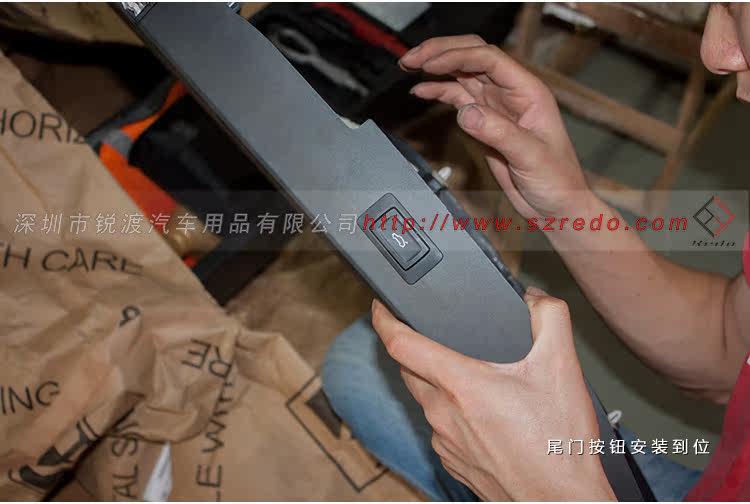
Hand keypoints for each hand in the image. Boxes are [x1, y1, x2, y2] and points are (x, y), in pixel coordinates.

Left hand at [371, 289, 614, 500]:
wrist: (562, 501)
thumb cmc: (558, 445)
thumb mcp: (563, 367)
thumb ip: (549, 318)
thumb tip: (533, 298)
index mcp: (460, 384)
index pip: (400, 344)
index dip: (384, 319)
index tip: (379, 308)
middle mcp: (443, 413)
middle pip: (408, 370)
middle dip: (412, 348)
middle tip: (431, 336)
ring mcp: (444, 441)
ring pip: (426, 400)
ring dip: (436, 383)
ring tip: (470, 376)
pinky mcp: (452, 461)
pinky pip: (440, 428)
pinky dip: (450, 413)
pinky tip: (482, 414)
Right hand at [400, 35, 594, 218]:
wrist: (556, 206)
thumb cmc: (558, 180)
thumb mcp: (531, 156)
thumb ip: (499, 133)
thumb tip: (465, 112)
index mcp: (528, 92)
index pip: (488, 60)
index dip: (456, 56)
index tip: (430, 64)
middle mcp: (510, 93)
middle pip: (472, 57)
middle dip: (441, 52)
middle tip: (412, 57)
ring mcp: (496, 107)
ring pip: (462, 75)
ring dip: (435, 68)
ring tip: (409, 66)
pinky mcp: (485, 123)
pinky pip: (458, 99)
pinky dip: (438, 92)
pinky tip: (422, 91)